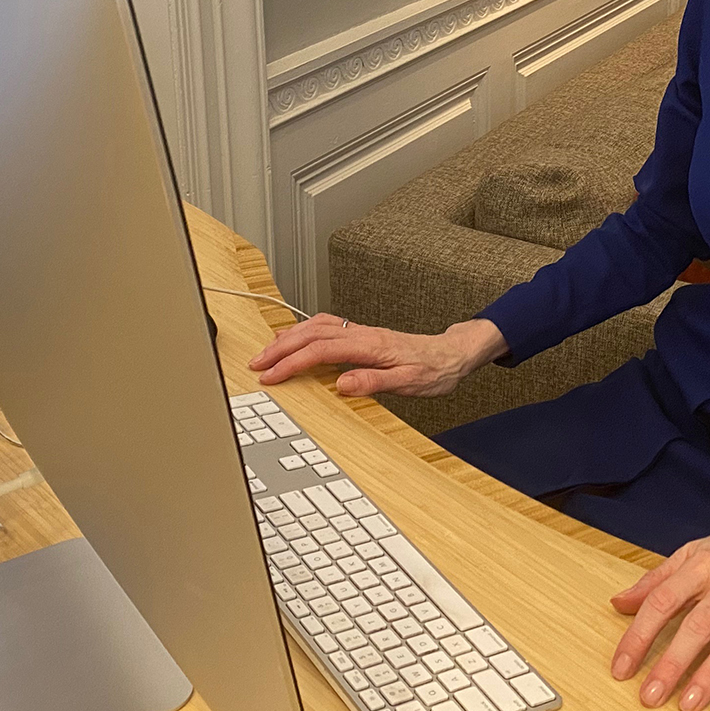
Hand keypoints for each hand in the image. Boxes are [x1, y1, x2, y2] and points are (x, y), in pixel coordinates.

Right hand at [247, 314, 506, 398]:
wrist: (454, 355)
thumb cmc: (435, 371)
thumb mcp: (409, 383)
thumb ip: (374, 382)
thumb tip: (341, 384)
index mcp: (370, 346)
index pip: (320, 351)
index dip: (292, 363)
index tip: (271, 376)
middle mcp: (362, 334)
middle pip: (311, 333)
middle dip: (280, 348)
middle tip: (255, 364)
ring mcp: (361, 332)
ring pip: (316, 326)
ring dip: (288, 337)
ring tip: (266, 352)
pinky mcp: (363, 335)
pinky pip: (326, 326)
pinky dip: (304, 331)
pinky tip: (296, 339)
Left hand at [607, 496, 709, 710]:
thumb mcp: (695, 553)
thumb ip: (657, 579)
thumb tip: (618, 603)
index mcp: (702, 565)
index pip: (662, 601)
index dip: (639, 636)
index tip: (620, 669)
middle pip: (696, 625)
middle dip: (670, 663)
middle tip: (648, 697)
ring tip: (688, 706)